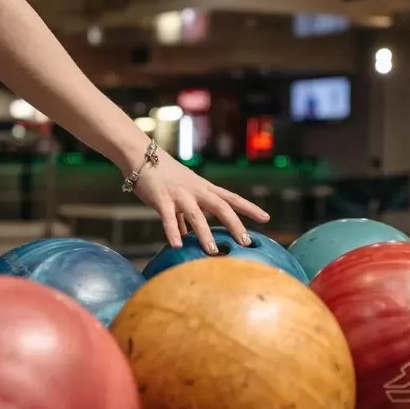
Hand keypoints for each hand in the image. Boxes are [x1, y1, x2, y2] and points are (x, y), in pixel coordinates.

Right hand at [132, 149, 270, 253]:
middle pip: (222, 207)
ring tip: (212, 252)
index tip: (266, 218)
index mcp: (204, 188)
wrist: (142, 156)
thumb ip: (185, 217)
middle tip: (247, 242)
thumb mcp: (181, 194)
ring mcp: (179, 194)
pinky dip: (172, 232)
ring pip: (196, 215)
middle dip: (235, 225)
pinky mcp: (161, 199)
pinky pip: (168, 217)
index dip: (249, 208)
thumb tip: (187, 237)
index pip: (232, 198)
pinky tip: (176, 246)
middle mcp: (196, 190)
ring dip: (205, 234)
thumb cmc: (163, 176)